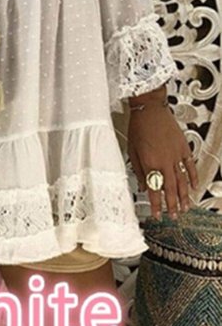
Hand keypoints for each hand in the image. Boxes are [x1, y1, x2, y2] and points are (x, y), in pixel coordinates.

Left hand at [127, 102, 197, 220]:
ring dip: (184, 196)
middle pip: (170, 189)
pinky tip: (194, 187)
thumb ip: (138, 170)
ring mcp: (176, 156)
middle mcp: (164, 162)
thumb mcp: (132, 151)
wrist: (149, 109)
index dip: (156, 205)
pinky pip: (190, 166)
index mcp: (150, 164)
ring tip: (185, 208)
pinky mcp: (183, 148)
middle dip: (172, 205)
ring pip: (182, 181)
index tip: (157, 215)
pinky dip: (193, 177)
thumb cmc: (138, 127)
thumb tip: (142, 186)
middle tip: (174, 216)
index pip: (154, 191)